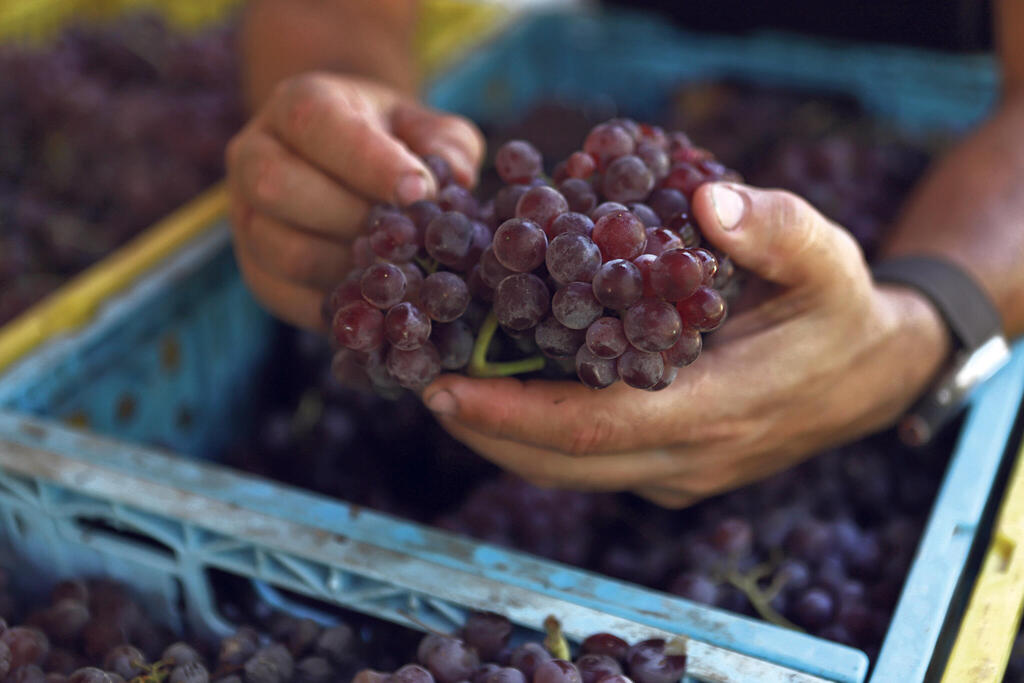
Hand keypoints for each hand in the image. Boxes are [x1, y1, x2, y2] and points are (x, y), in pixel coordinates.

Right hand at [226, 72, 483, 329]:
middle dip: (351, 216)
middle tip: (406, 234)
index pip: (316, 122)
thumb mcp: (427, 129)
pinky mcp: (255, 269)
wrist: (352, 168)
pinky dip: (336, 303)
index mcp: (297, 104)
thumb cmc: (396, 143)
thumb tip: (455, 180)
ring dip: (345, 266)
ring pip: (281, 249)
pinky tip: (378, 298)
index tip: (419, 191)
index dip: (368, 161)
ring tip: (396, 267)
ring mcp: (246, 216)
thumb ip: (447, 146)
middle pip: (277, 186)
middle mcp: (254, 154)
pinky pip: (285, 295)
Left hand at [421, 183, 951, 506]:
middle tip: (422, 381)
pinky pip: (590, 462)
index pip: (596, 427)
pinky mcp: (673, 469)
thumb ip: (775, 227)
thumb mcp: (827, 256)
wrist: (872, 376)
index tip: (445, 388)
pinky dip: (537, 436)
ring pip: (570, 471)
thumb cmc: (840, 310)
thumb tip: (708, 202)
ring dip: (502, 437)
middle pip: (563, 462)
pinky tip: (505, 393)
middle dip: (485, 429)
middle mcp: (689, 457)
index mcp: (719, 410)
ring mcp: (679, 473)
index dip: (515, 413)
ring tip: (446, 386)